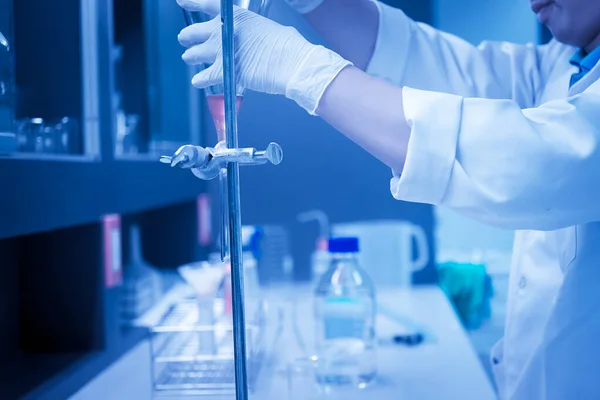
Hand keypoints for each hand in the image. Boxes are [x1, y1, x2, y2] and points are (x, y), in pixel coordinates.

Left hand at [176, 0, 351, 114]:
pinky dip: (199, 79)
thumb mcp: (268, 28)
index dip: (192, 2)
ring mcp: (221, 52)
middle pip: (194, 32)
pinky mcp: (223, 72)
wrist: (291, 63)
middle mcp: (223, 31)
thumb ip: (252, 32)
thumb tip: (252, 40)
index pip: (207, 5)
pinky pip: (203, 77)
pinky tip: (197, 80)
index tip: (182, 1)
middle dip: (188, 37)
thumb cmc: (287, 46)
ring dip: (191, 57)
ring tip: (189, 58)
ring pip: (194, 54)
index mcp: (236, 16)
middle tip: (185, 41)